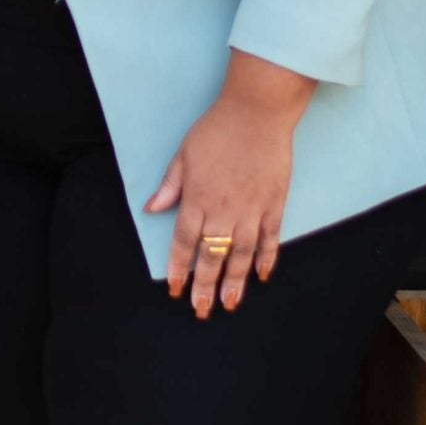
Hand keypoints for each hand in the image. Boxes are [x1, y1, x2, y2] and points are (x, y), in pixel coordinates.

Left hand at [145, 50, 313, 316]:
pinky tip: (262, 276)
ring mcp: (251, 209)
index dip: (180, 268)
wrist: (257, 113)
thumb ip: (170, 186)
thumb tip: (151, 208)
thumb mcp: (183, 154)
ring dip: (235, 282)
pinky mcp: (274, 204)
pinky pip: (270, 239)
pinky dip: (266, 259)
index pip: (185, 242)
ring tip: (230, 305)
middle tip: (201, 311)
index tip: (175, 290)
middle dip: (205, 286)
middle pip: (212, 256)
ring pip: (241, 254)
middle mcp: (223, 209)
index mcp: (197, 198)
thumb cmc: (216, 130)